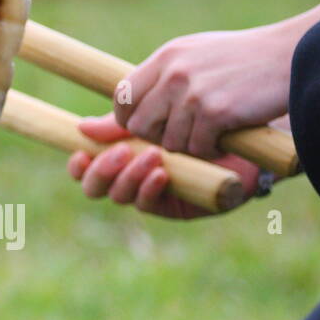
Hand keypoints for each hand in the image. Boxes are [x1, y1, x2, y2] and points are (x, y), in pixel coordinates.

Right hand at [68, 115, 260, 218]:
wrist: (241, 131)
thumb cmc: (195, 117)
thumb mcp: (155, 112)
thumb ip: (121, 121)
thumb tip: (82, 127)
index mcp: (118, 154)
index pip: (85, 167)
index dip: (78, 165)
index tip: (81, 151)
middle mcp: (129, 177)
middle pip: (94, 187)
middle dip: (102, 171)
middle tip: (121, 151)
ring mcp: (150, 193)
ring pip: (119, 196)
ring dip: (130, 176)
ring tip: (152, 155)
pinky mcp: (173, 206)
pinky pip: (147, 205)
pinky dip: (150, 188)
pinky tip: (162, 172)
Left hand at [113, 26, 297, 159]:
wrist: (288, 54)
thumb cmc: (239, 59)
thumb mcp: (191, 57)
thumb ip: (156, 81)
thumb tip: (100, 119)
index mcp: (165, 58)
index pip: (121, 97)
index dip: (128, 119)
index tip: (145, 127)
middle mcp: (173, 73)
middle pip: (139, 125)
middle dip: (156, 138)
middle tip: (182, 135)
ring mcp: (194, 92)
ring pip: (170, 142)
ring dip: (190, 146)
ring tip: (209, 135)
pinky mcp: (216, 111)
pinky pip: (198, 148)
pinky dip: (211, 151)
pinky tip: (224, 140)